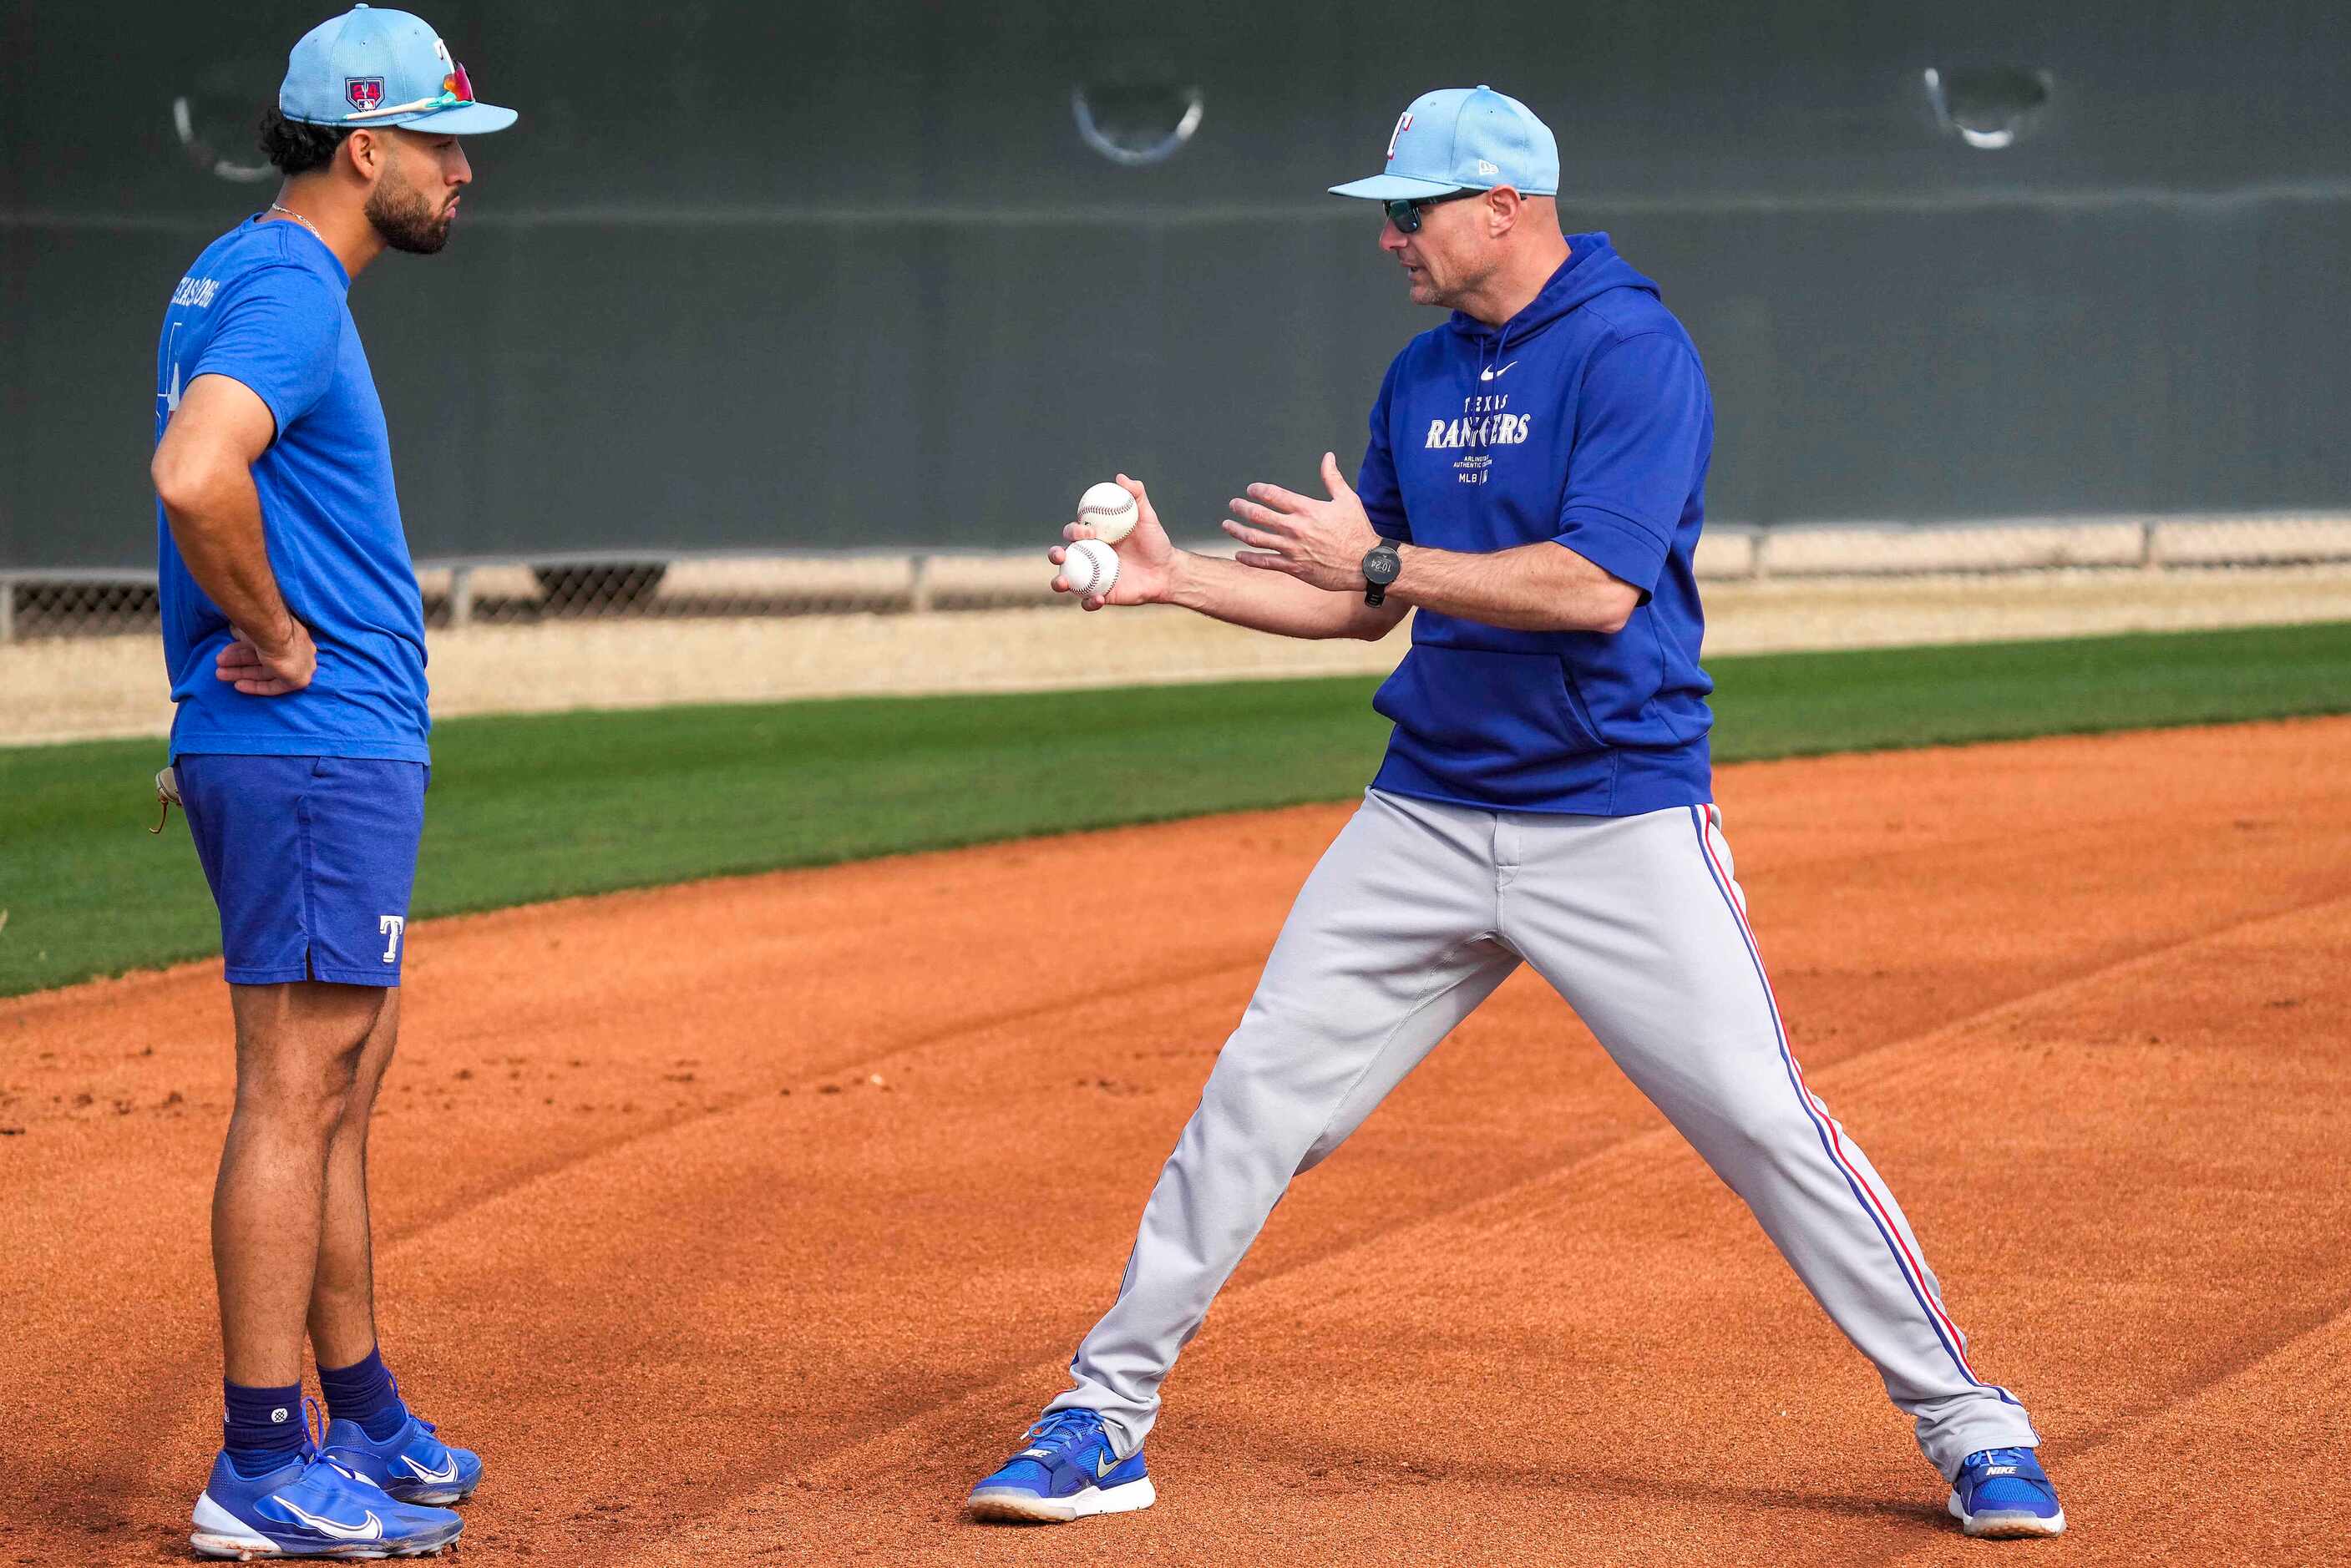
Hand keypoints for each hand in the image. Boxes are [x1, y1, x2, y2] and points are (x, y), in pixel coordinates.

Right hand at [215, 617, 315, 695]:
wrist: (275, 634)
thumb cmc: (263, 624)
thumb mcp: (251, 626)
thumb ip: (246, 633)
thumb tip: (235, 632)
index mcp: (291, 633)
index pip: (266, 645)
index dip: (244, 649)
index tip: (227, 651)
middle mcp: (299, 649)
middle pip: (264, 659)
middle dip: (239, 661)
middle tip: (219, 662)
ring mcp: (302, 665)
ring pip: (266, 671)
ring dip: (241, 672)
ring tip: (219, 674)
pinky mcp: (299, 680)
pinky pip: (275, 686)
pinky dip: (256, 686)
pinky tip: (238, 685)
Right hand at [1050, 473, 1177, 610]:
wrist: (1166, 572)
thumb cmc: (1155, 542)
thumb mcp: (1147, 518)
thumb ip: (1136, 496)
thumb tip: (1120, 478)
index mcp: (1094, 538)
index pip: (1074, 532)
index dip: (1074, 531)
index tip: (1089, 532)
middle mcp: (1088, 557)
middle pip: (1062, 556)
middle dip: (1054, 554)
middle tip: (1061, 555)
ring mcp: (1092, 578)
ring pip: (1066, 581)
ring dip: (1058, 582)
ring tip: (1062, 583)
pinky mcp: (1100, 596)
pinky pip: (1087, 601)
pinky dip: (1088, 602)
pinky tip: (1098, 598)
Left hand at [1221, 451, 1380, 592]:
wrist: (1366, 564)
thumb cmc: (1358, 530)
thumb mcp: (1347, 500)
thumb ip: (1332, 478)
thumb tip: (1327, 457)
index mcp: (1307, 509)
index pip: (1274, 495)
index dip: (1258, 490)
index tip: (1251, 490)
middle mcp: (1296, 528)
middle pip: (1259, 515)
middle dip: (1242, 507)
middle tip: (1233, 504)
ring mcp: (1292, 549)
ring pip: (1256, 538)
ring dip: (1237, 531)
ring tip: (1227, 525)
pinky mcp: (1294, 568)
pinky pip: (1264, 562)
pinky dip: (1249, 558)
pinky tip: (1238, 554)